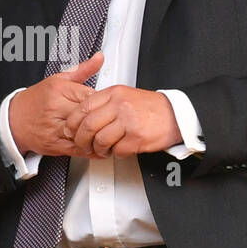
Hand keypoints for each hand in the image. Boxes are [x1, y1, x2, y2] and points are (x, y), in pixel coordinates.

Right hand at [7, 53, 102, 156]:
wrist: (14, 120)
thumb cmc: (37, 100)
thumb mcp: (58, 79)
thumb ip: (82, 70)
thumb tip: (99, 58)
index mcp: (58, 90)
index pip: (90, 96)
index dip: (102, 101)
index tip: (106, 103)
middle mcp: (55, 109)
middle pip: (88, 115)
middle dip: (101, 118)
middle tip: (110, 119)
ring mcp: (54, 128)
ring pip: (84, 133)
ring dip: (97, 134)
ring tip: (106, 132)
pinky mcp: (54, 144)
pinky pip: (77, 148)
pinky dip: (90, 148)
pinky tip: (97, 144)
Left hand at [62, 86, 179, 157]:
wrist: (176, 115)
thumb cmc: (151, 108)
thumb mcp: (124, 96)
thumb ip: (104, 103)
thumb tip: (82, 116)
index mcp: (114, 93)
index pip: (83, 107)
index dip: (73, 122)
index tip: (71, 130)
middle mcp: (119, 105)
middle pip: (88, 125)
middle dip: (81, 140)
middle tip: (83, 145)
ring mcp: (128, 121)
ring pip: (100, 140)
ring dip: (98, 149)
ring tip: (103, 149)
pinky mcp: (136, 137)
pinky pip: (117, 150)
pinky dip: (116, 153)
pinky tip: (119, 150)